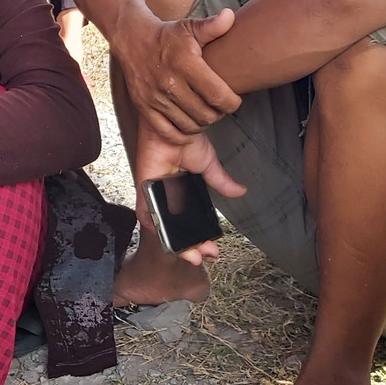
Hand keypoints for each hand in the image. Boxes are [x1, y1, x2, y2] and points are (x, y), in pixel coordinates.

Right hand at [113, 10, 241, 140]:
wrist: (131, 39)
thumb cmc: (167, 35)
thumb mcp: (189, 27)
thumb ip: (213, 26)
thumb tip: (230, 16)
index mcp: (184, 63)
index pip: (218, 95)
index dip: (232, 103)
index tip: (234, 100)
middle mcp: (169, 83)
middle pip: (206, 114)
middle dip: (219, 114)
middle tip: (219, 107)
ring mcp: (155, 97)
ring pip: (189, 125)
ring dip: (202, 123)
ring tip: (205, 113)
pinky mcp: (144, 107)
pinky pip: (169, 132)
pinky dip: (183, 133)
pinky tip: (188, 123)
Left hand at [135, 127, 243, 265]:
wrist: (175, 128)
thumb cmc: (186, 140)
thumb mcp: (209, 165)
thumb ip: (221, 182)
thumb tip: (240, 192)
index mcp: (183, 192)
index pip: (191, 222)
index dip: (202, 238)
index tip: (214, 249)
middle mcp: (169, 196)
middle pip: (178, 229)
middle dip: (192, 247)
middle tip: (206, 256)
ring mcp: (156, 195)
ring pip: (164, 227)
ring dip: (176, 243)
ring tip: (193, 255)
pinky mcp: (145, 190)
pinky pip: (146, 214)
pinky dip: (154, 227)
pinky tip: (167, 240)